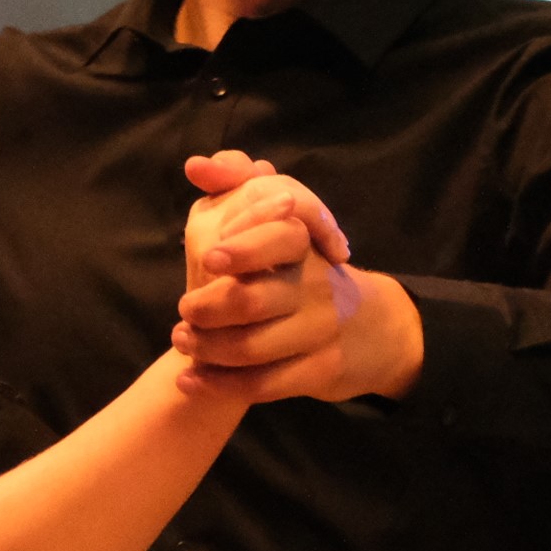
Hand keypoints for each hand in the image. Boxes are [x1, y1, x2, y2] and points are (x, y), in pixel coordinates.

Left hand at [172, 155, 421, 402]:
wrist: (367, 328)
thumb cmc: (304, 268)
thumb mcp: (281, 218)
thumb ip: (238, 182)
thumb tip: (196, 166)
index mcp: (306, 242)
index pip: (280, 238)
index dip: (245, 248)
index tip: (211, 259)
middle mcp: (318, 284)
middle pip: (253, 299)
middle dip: (207, 308)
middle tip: (183, 311)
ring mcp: (321, 329)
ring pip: (252, 346)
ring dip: (207, 347)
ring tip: (182, 340)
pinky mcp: (320, 369)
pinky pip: (264, 383)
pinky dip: (219, 385)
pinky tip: (189, 380)